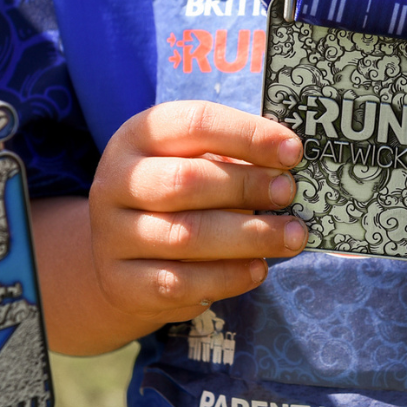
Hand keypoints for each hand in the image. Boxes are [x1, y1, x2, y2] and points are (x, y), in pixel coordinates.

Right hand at [88, 100, 306, 325]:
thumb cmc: (175, 198)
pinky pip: (180, 282)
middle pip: (186, 180)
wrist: (121, 258)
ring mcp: (113, 235)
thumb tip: (290, 163)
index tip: (292, 151)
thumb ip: (234, 159)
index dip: (248, 135)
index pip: (194, 124)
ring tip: (291, 237)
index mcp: (138, 137)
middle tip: (289, 194)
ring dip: (249, 236)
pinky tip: (258, 269)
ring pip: (186, 235)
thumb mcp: (194, 163)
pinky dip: (226, 277)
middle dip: (247, 186)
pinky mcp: (121, 282)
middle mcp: (117, 182)